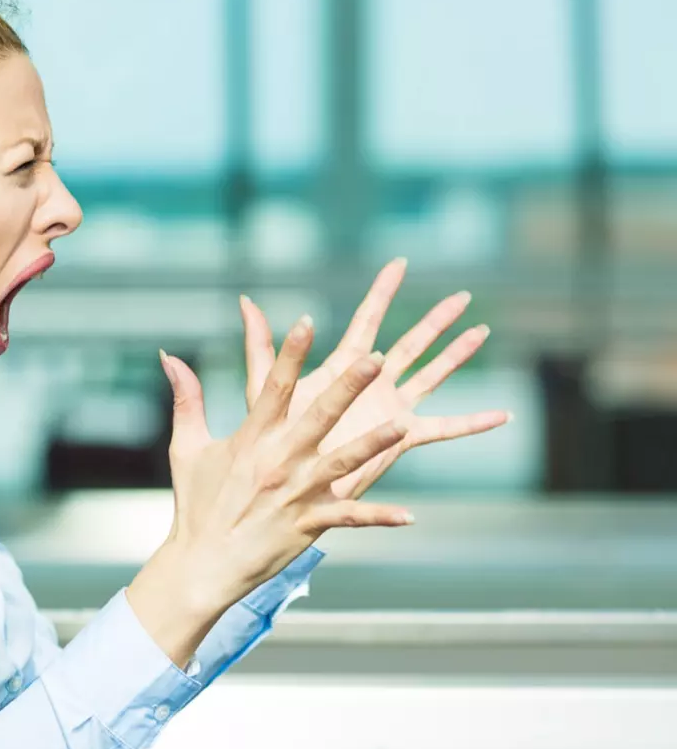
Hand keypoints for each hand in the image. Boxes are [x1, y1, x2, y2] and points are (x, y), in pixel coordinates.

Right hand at [127, 319, 413, 664]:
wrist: (202, 564)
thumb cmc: (195, 505)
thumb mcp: (186, 447)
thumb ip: (186, 398)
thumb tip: (169, 355)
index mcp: (251, 438)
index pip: (274, 386)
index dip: (291, 352)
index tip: (307, 321)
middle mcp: (278, 461)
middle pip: (319, 416)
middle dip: (348, 386)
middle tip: (375, 358)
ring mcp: (296, 494)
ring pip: (343, 463)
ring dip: (374, 444)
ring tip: (403, 424)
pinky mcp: (309, 525)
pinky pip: (349, 519)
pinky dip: (378, 518)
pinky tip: (408, 515)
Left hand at [240, 258, 509, 499]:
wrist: (280, 486)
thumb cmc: (267, 440)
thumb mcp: (263, 386)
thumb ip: (260, 345)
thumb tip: (245, 301)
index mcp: (341, 368)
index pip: (366, 321)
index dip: (381, 292)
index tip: (399, 263)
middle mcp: (370, 385)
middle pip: (410, 343)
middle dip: (435, 320)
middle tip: (463, 295)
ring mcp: (388, 410)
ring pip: (432, 374)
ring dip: (457, 355)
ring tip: (483, 332)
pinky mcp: (399, 438)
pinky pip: (443, 428)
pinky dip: (472, 423)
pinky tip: (502, 416)